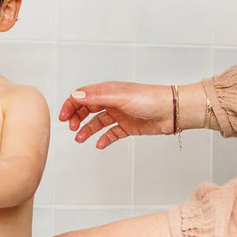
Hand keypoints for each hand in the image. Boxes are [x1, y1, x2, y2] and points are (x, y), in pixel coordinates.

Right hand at [59, 81, 173, 147]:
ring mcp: (119, 114)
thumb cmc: (150, 99)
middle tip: (72, 128)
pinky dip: (104, 138)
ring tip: (80, 139)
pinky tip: (99, 144)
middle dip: (76, 118)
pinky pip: (111, 133)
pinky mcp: (127, 127)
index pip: (82, 96)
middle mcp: (112, 101)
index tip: (63, 118)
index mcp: (108, 91)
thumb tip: (75, 96)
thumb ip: (96, 97)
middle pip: (87, 109)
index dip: (71, 105)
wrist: (174, 111)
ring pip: (97, 122)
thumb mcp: (119, 97)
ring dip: (87, 130)